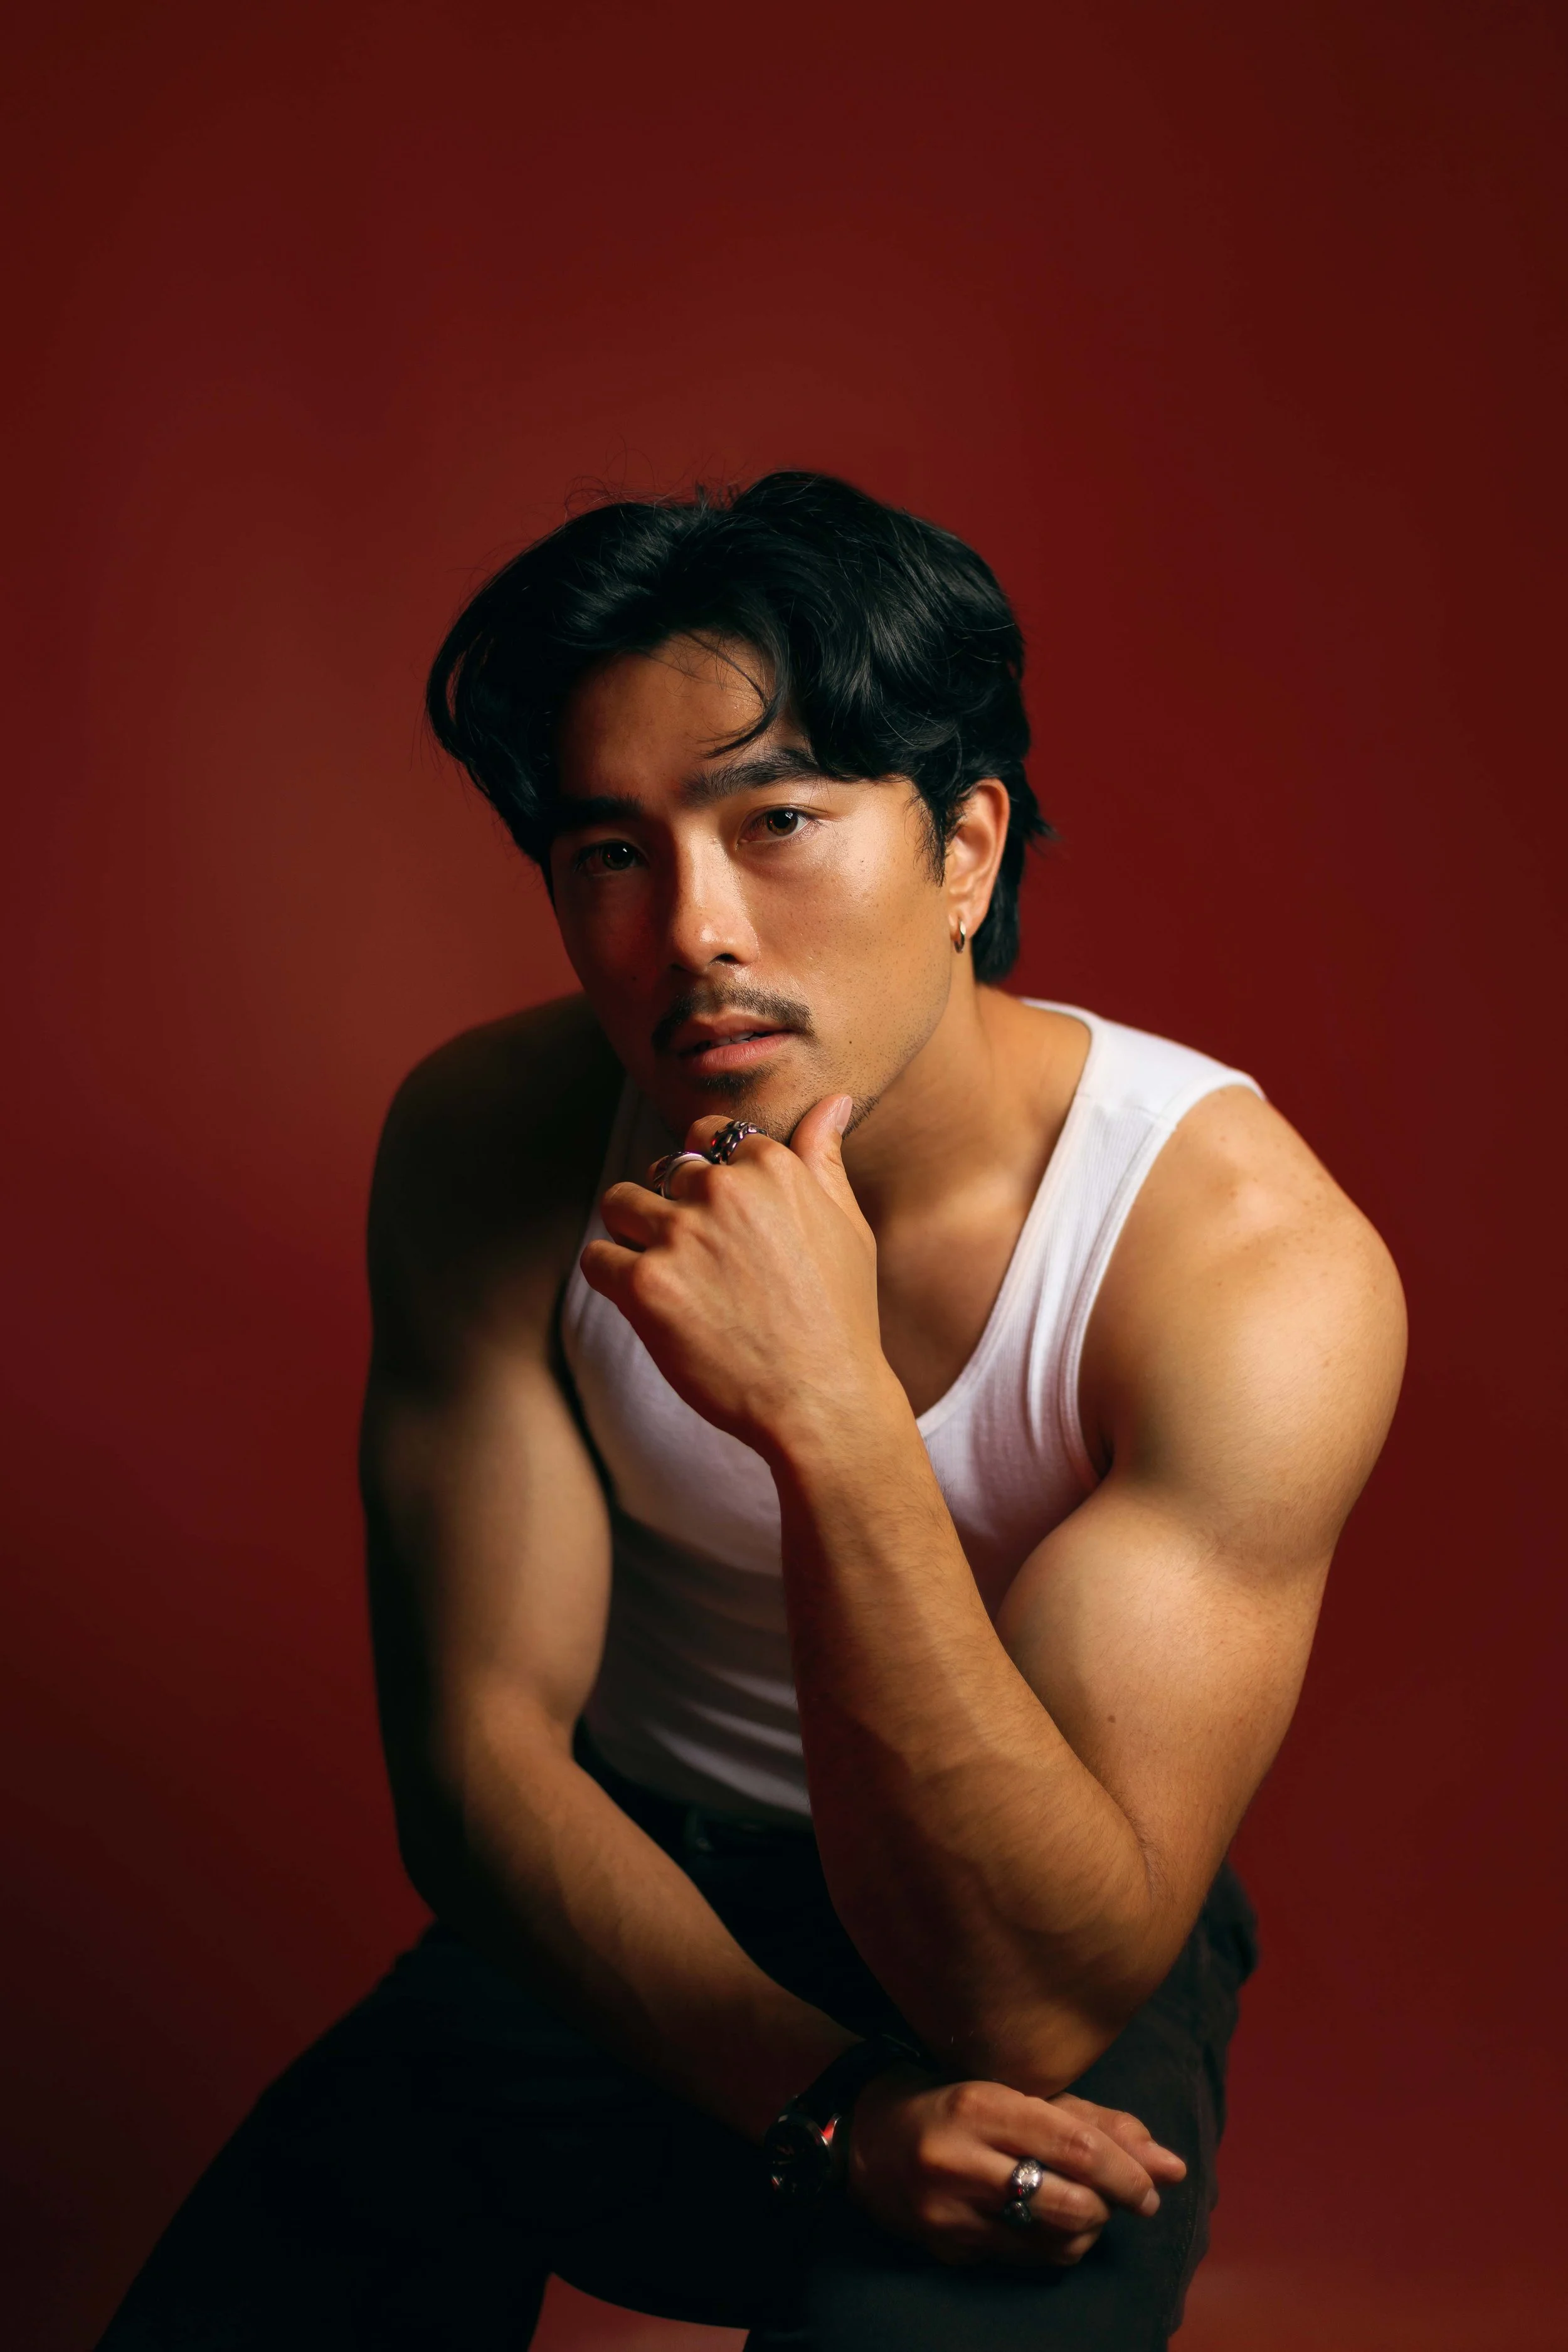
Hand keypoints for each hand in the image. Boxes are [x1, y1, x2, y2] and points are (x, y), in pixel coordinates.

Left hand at [579, 1099, 891, 1454]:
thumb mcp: (847, 1226)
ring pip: (618, 1204)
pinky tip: (648, 1304)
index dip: (704, 1173)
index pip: (705, 1134)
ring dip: (633, 1236)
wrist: (823, 1401)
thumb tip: (834, 1100)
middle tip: (702, 1265)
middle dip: (671, 1209)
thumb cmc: (840, 1316)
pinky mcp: (646, 1284)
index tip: (718, 1216)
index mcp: (771, 1167)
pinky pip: (596, 1258)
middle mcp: (723, 1189)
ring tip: (671, 1280)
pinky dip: (612, 1278)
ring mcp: (681, 1235)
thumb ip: (824, 1158)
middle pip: (659, 1169)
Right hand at [843, 2065, 1186, 2267]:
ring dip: (1089, 2229)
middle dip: (1113, 2206)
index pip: (1076, 2147)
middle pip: (1069, 2202)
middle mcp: (960, 2160)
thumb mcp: (1022, 2094)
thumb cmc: (959, 2103)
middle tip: (1129, 2199)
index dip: (1128, 2171)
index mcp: (981, 2106)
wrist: (869, 2136)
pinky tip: (1050, 2224)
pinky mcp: (947, 2249)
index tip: (1155, 2184)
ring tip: (1086, 2207)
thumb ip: (1099, 2124)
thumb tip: (1173, 2166)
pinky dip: (1056, 2247)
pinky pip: (1027, 2261)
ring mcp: (950, 2212)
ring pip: (1054, 2242)